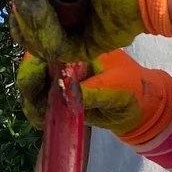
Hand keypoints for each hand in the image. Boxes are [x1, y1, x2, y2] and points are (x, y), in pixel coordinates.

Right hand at [18, 50, 171, 148]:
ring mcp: (60, 79)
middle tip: (38, 107)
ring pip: (33, 87)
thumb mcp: (117, 88)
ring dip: (32, 103)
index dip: (35, 64)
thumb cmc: (134, 89)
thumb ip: (92, 91)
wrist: (141, 109)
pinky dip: (38, 113)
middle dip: (30, 87)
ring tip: (42, 119)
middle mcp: (65, 59)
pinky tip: (44, 123)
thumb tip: (64, 93)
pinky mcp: (59, 98)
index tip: (34, 83)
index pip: (47, 49)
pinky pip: (40, 104)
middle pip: (33, 68)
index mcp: (78, 47)